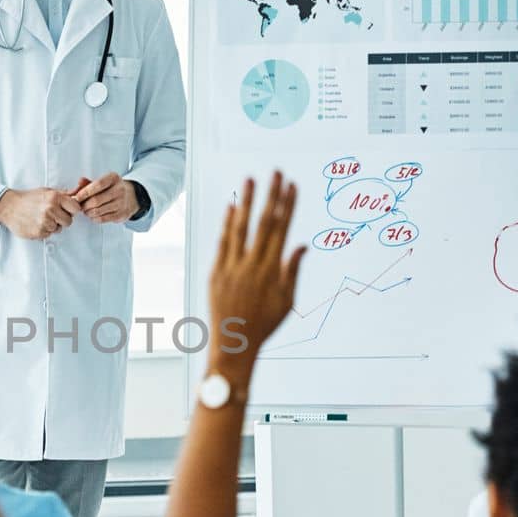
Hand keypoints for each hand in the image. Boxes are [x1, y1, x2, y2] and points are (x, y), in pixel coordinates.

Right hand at [0, 187, 83, 239]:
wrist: (9, 206)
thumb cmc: (29, 198)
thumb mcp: (47, 191)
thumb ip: (64, 194)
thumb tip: (80, 192)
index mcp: (54, 197)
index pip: (76, 208)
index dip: (72, 210)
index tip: (66, 209)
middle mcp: (50, 209)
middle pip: (69, 221)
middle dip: (62, 219)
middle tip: (52, 215)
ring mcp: (44, 222)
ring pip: (59, 229)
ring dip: (52, 226)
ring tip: (41, 218)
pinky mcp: (38, 232)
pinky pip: (48, 234)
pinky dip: (44, 231)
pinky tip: (36, 223)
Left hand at [72, 172, 137, 223]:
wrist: (131, 197)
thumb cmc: (113, 188)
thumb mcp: (103, 181)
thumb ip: (89, 182)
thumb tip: (80, 182)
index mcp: (114, 178)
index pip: (98, 184)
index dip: (85, 192)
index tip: (77, 197)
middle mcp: (119, 190)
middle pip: (96, 200)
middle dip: (84, 205)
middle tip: (79, 206)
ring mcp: (121, 203)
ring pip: (98, 211)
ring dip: (88, 212)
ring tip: (86, 210)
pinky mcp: (121, 214)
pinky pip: (103, 219)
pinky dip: (94, 218)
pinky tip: (93, 215)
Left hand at [209, 173, 306, 370]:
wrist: (234, 345)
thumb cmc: (264, 325)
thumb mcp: (286, 301)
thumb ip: (292, 270)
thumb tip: (302, 245)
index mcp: (271, 272)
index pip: (282, 230)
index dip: (288, 206)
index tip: (293, 186)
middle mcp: (252, 266)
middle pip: (264, 223)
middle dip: (271, 195)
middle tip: (276, 172)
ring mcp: (231, 268)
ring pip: (240, 228)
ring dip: (247, 202)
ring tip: (250, 179)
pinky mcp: (215, 272)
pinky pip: (222, 243)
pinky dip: (227, 223)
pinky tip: (232, 206)